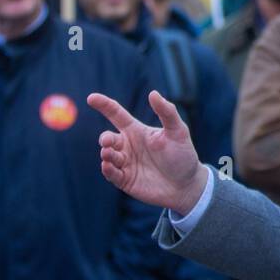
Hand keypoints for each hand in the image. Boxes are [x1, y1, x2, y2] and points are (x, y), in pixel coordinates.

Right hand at [88, 91, 206, 212]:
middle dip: (105, 139)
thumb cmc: (183, 155)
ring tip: (108, 154)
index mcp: (137, 131)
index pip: (116, 114)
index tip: (92, 98)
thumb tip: (153, 93)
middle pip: (108, 138)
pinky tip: (107, 166)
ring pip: (107, 156)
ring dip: (106, 154)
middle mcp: (128, 146)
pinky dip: (107, 169)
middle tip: (108, 142)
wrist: (187, 186)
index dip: (104, 105)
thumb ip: (166, 112)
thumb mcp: (178, 131)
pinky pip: (111, 174)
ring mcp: (125, 163)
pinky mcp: (125, 180)